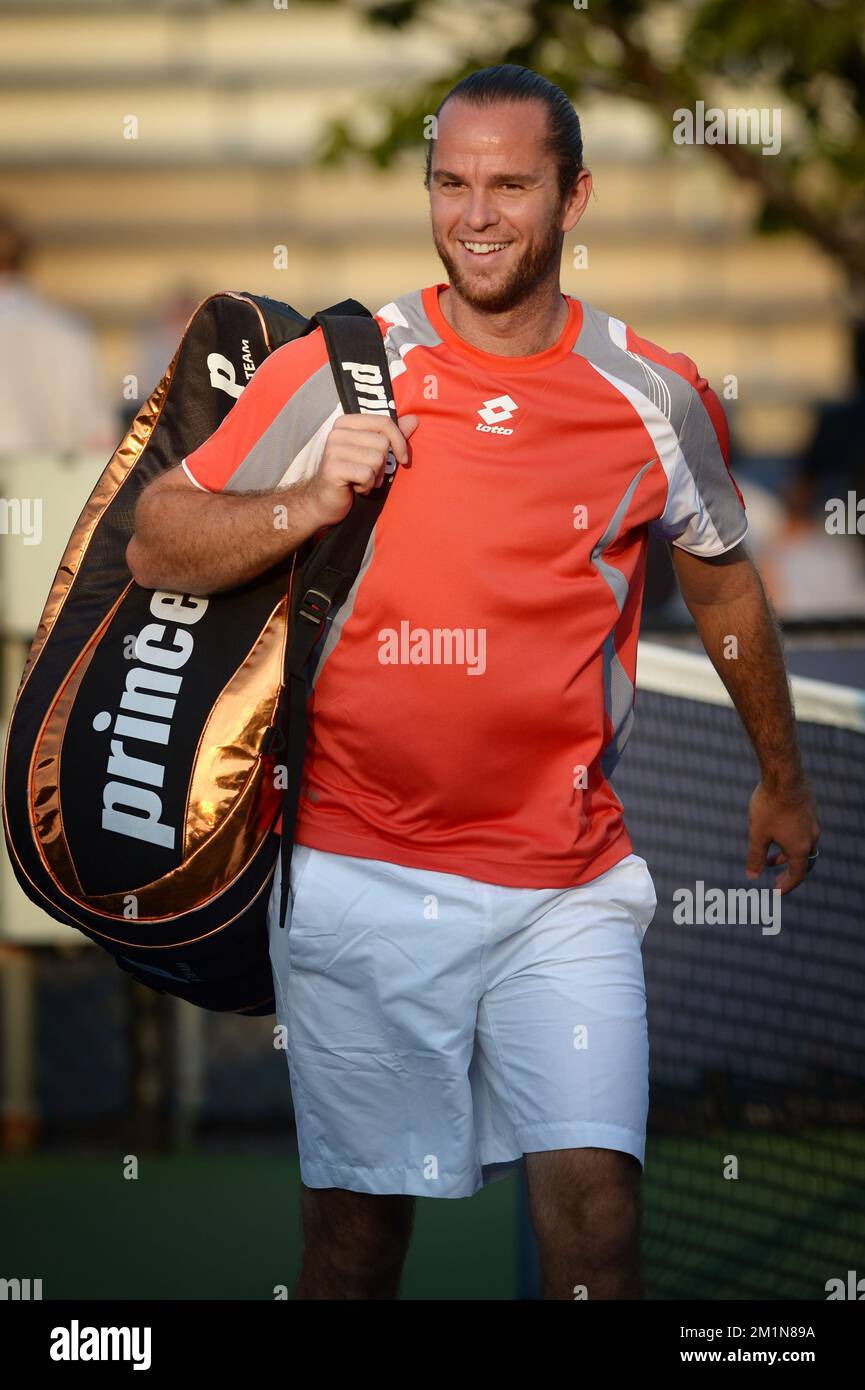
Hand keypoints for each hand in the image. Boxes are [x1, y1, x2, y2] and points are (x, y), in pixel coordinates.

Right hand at [305, 413, 417, 528]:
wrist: (325, 501)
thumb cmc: (352, 475)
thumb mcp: (373, 452)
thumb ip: (392, 435)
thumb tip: (414, 419)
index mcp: (346, 423)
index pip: (384, 422)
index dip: (399, 441)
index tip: (402, 458)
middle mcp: (338, 432)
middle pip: (382, 443)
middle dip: (382, 465)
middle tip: (369, 474)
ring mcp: (333, 449)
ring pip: (376, 459)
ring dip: (374, 477)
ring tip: (361, 481)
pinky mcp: (333, 468)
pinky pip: (366, 474)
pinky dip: (367, 486)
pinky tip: (355, 488)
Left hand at [746, 777, 819, 893]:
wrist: (784, 774)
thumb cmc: (769, 805)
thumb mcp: (757, 834)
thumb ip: (755, 856)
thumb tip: (751, 876)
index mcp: (800, 848)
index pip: (798, 875)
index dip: (787, 885)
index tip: (777, 892)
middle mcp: (811, 837)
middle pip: (804, 862)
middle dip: (789, 871)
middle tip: (776, 877)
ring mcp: (812, 822)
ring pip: (804, 845)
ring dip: (788, 854)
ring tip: (771, 856)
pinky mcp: (810, 808)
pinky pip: (803, 830)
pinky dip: (791, 839)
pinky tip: (777, 831)